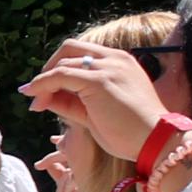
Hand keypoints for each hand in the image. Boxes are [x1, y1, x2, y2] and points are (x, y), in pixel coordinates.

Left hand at [23, 36, 166, 161]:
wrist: (156, 142)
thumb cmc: (131, 133)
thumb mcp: (95, 114)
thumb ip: (71, 102)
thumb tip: (43, 96)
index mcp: (120, 63)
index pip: (83, 55)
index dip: (60, 69)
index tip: (46, 89)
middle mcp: (115, 59)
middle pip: (70, 49)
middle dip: (49, 68)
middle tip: (35, 91)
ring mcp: (108, 68)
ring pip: (63, 63)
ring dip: (44, 81)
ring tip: (36, 103)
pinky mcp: (99, 81)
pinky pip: (61, 75)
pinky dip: (43, 84)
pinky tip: (34, 97)